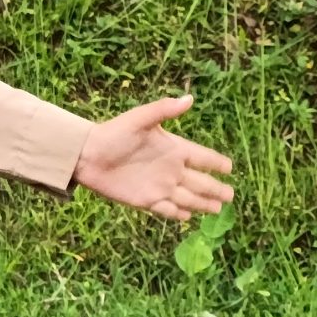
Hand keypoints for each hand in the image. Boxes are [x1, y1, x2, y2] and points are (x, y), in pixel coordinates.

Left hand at [71, 93, 233, 221]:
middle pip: (200, 182)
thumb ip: (163, 110)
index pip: (202, 157)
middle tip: (231, 195)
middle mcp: (170, 169)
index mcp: (173, 148)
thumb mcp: (139, 119)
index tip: (230, 167)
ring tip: (217, 208)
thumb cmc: (112, 133)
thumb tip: (189, 98)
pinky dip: (178, 213)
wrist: (85, 155)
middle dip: (216, 188)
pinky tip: (188, 217)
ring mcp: (159, 186)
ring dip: (202, 204)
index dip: (216, 162)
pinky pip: (167, 209)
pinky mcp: (146, 200)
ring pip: (188, 198)